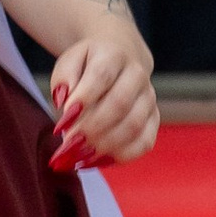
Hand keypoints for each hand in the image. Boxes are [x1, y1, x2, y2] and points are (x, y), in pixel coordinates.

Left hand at [49, 19, 158, 171]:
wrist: (118, 58)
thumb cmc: (87, 65)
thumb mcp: (69, 62)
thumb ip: (64, 78)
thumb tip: (64, 101)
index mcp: (113, 55)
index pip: (101, 76)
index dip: (83, 101)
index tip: (61, 123)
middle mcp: (136, 75)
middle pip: (119, 104)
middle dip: (91, 129)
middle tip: (67, 146)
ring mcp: (149, 98)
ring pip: (133, 126)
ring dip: (104, 146)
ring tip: (78, 158)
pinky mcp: (154, 119)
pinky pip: (144, 143)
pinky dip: (120, 156)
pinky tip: (96, 161)